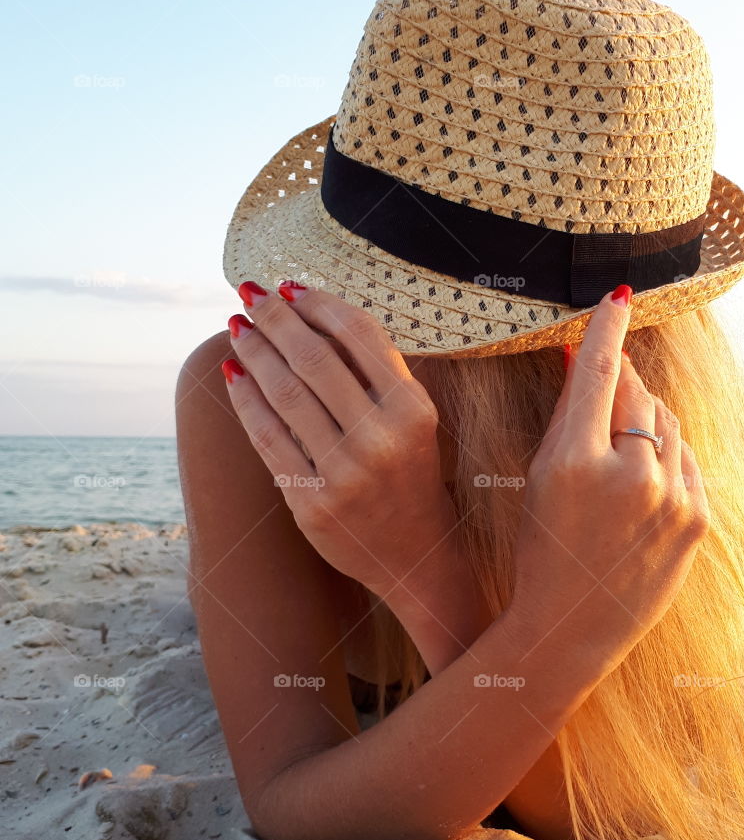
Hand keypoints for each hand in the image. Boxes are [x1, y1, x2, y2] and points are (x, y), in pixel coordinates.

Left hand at [220, 282, 459, 603]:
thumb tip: (312, 313)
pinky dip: (245, 400)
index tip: (290, 286)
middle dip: (275, 318)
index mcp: (412, 408)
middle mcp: (381, 438)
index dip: (318, 303)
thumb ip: (375, 372)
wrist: (415, 553)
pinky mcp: (312, 502)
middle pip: (315, 358)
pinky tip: (233, 375)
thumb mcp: (412, 419)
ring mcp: (345, 472)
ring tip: (237, 328)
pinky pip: (267, 438)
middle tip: (250, 294)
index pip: (359, 335)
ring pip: (285, 393)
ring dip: (254, 351)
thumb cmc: (408, 472)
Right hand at [511, 286, 710, 665]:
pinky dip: (667, 455)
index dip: (610, 326)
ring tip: (617, 456)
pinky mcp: (698, 519)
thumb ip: (569, 414)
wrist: (573, 625)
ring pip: (666, 423)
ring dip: (644, 421)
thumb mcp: (541, 477)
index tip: (619, 297)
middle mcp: (630, 476)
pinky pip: (686, 458)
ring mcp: (671, 499)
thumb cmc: (544, 548)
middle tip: (606, 383)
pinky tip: (642, 480)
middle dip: (622, 382)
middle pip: (637, 393)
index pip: (601, 371)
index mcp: (576, 463)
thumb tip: (588, 355)